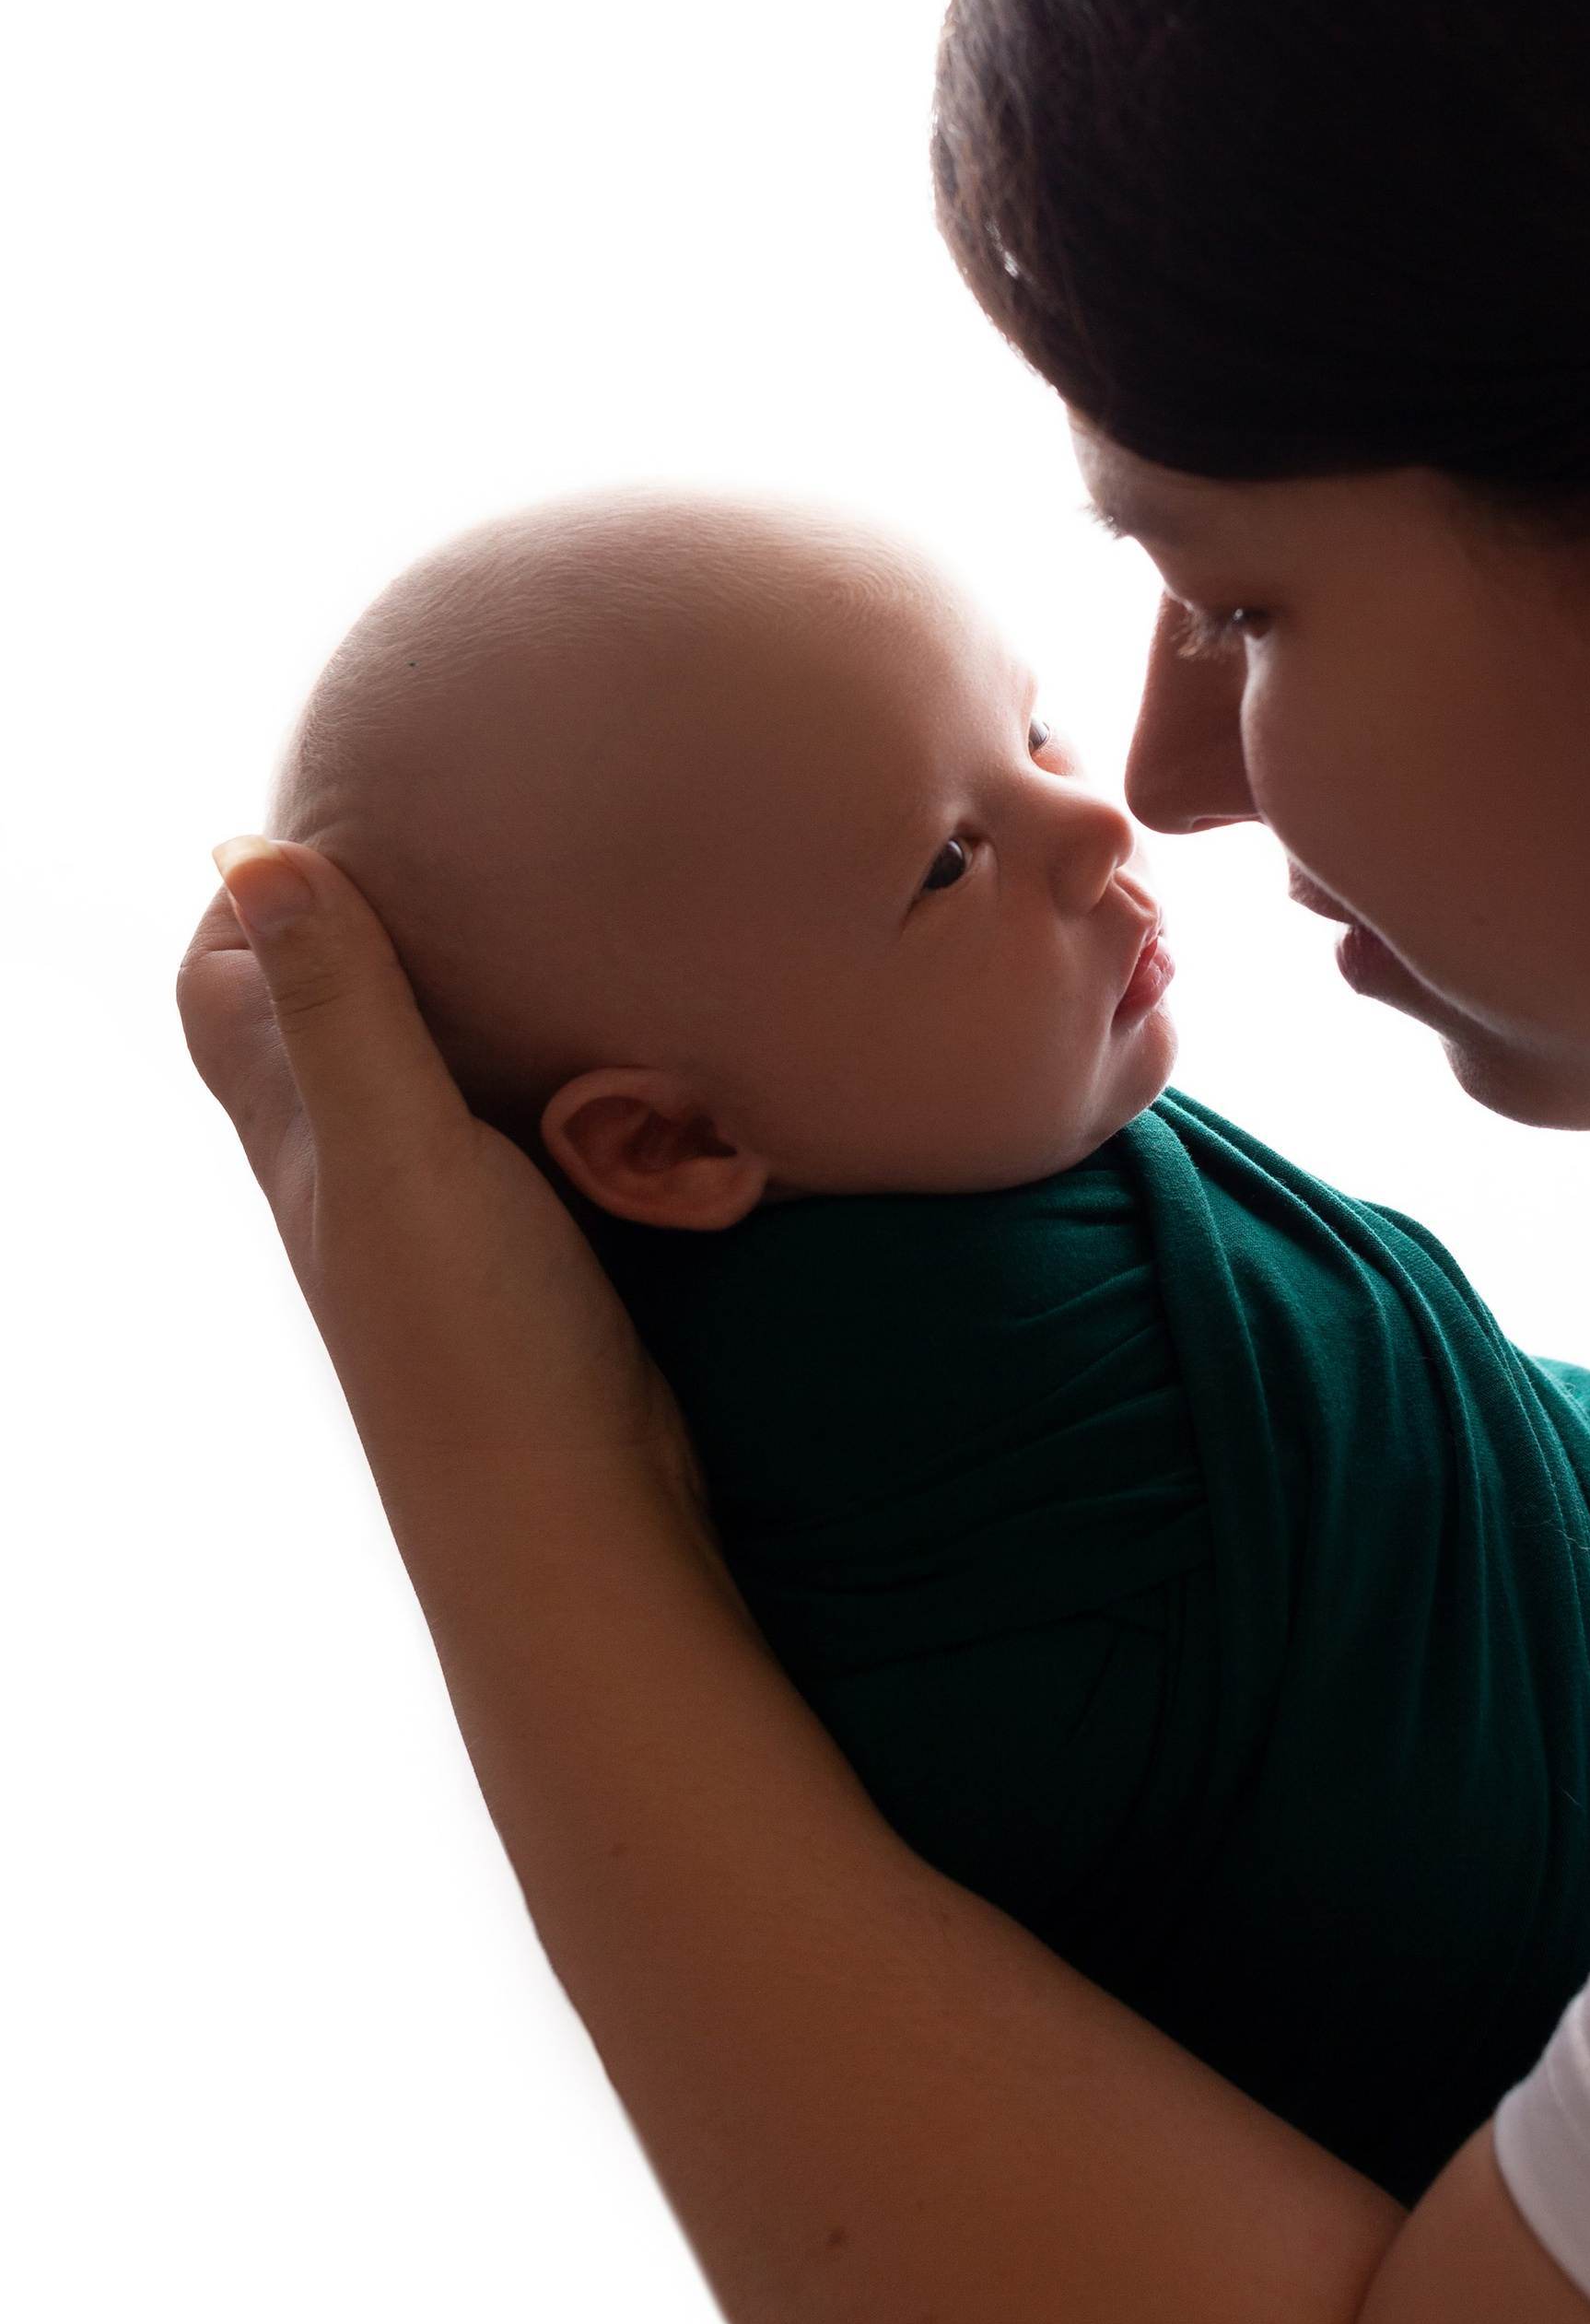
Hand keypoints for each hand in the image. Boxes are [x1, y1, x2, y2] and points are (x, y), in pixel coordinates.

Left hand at [178, 837, 703, 1548]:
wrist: (569, 1512)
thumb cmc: (469, 1342)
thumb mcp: (396, 1148)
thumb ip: (340, 1005)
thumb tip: (251, 852)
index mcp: (296, 1130)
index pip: (225, 981)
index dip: (255, 893)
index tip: (338, 812)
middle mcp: (355, 1162)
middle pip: (325, 1011)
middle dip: (372, 920)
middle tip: (464, 833)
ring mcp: (444, 1207)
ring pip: (431, 1065)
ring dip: (478, 994)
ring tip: (556, 909)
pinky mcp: (535, 1240)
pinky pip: (528, 1120)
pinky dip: (563, 1066)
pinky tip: (629, 1040)